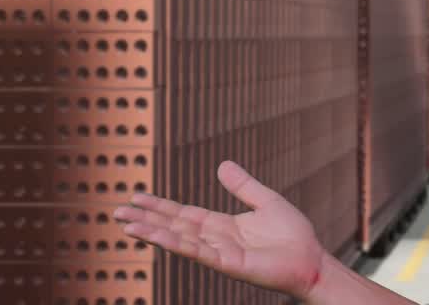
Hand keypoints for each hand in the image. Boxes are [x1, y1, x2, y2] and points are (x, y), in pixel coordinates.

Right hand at [113, 160, 329, 299]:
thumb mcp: (266, 202)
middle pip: (174, 226)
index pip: (184, 214)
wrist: (311, 260)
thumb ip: (243, 186)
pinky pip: (198, 252)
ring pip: (180, 240)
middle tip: (117, 211)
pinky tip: (158, 236)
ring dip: (154, 232)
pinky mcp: (229, 264)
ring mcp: (220, 253)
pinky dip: (177, 243)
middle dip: (147, 219)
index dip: (160, 206)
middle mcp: (216, 239)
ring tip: (127, 225)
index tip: (136, 197)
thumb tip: (221, 164)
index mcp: (222, 225)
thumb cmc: (293, 236)